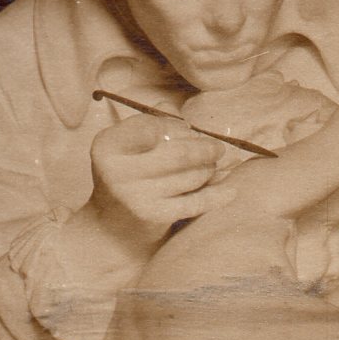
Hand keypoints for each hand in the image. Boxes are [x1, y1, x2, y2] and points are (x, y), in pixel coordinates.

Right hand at [88, 113, 225, 243]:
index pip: (151, 126)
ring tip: (212, 166)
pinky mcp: (155, 217)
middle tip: (218, 148)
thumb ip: (153, 121)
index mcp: (108, 146)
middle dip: (205, 148)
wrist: (111, 224)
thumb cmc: (126, 172)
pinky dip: (216, 195)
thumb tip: (181, 115)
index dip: (175, 125)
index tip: (187, 128)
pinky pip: (195, 202)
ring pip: (190, 177)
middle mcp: (118, 172)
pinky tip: (230, 189)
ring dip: (209, 169)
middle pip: (178, 154)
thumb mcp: (128, 143)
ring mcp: (137, 197)